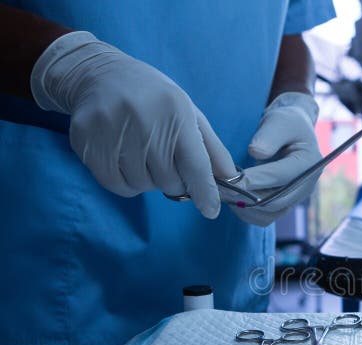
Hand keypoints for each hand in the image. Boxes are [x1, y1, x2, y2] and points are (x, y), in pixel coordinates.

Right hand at [30, 31, 235, 217]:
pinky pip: (114, 185)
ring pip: (141, 186)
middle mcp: (144, 120)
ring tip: (143, 155)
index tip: (211, 210)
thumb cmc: (154, 98)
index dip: (204, 191)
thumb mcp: (189, 113)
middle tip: (165, 160)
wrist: (100, 74)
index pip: (195, 163)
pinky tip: (125, 163)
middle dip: (173, 180)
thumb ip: (211, 148)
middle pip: (168, 180)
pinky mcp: (86, 141)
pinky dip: (125, 183)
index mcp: (175, 111)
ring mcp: (112, 130)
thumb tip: (231, 180)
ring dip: (147, 180)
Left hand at [222, 92, 321, 225]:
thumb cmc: (286, 123)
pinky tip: (232, 198)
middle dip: (247, 196)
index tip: (231, 178)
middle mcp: (306, 186)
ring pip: (268, 214)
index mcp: (309, 164)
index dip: (255, 179)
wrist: (293, 132)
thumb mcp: (279, 121)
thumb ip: (269, 136)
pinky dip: (246, 212)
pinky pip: (265, 218)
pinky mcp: (284, 205)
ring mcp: (295, 199)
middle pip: (275, 201)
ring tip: (223, 193)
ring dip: (245, 207)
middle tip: (221, 189)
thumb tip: (256, 152)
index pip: (281, 176)